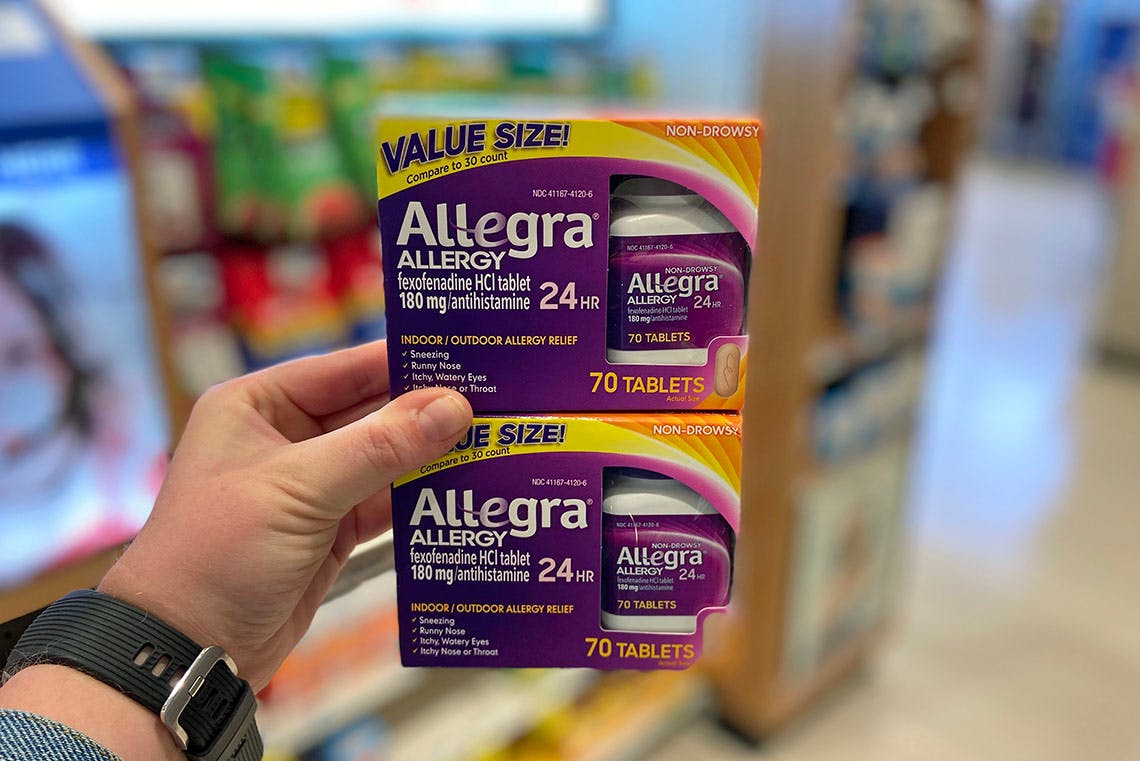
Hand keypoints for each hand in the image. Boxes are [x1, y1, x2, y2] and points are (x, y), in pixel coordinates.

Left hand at [99, 340, 471, 689]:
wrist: (185, 649)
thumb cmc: (217, 552)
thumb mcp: (300, 489)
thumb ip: (380, 446)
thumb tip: (453, 407)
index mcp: (258, 404)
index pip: (345, 367)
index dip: (404, 361)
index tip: (467, 356)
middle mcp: (284, 437)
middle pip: (371, 412)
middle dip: (427, 411)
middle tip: (496, 402)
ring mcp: (309, 486)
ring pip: (384, 459)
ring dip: (430, 456)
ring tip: (493, 441)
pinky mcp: (329, 530)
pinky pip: (384, 502)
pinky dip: (420, 499)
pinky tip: (462, 489)